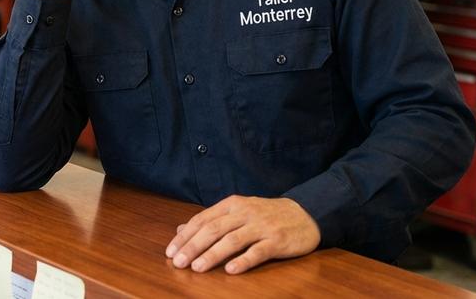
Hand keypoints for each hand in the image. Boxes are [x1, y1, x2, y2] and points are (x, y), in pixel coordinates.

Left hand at [165, 196, 319, 274]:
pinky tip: (230, 270)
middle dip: (193, 247)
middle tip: (178, 262)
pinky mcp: (277, 240)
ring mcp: (261, 226)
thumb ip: (210, 220)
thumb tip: (181, 230)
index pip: (202, 220)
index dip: (185, 236)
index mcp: (232, 205)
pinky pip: (258, 251)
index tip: (170, 252)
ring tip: (197, 268)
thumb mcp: (237, 212)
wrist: (305, 214)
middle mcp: (244, 213)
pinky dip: (243, 260)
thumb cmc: (265, 215)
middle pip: (214, 230)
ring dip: (213, 254)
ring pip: (232, 240)